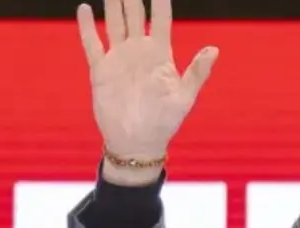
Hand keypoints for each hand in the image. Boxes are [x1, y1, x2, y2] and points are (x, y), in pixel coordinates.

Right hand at [76, 0, 217, 179]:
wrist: (137, 142)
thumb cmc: (165, 122)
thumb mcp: (186, 97)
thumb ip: (197, 72)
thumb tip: (214, 49)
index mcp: (160, 55)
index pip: (160, 19)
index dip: (160, 1)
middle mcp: (139, 52)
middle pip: (134, 14)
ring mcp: (119, 59)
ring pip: (114, 22)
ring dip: (112, 3)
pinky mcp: (101, 70)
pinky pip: (92, 43)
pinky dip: (87, 26)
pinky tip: (85, 8)